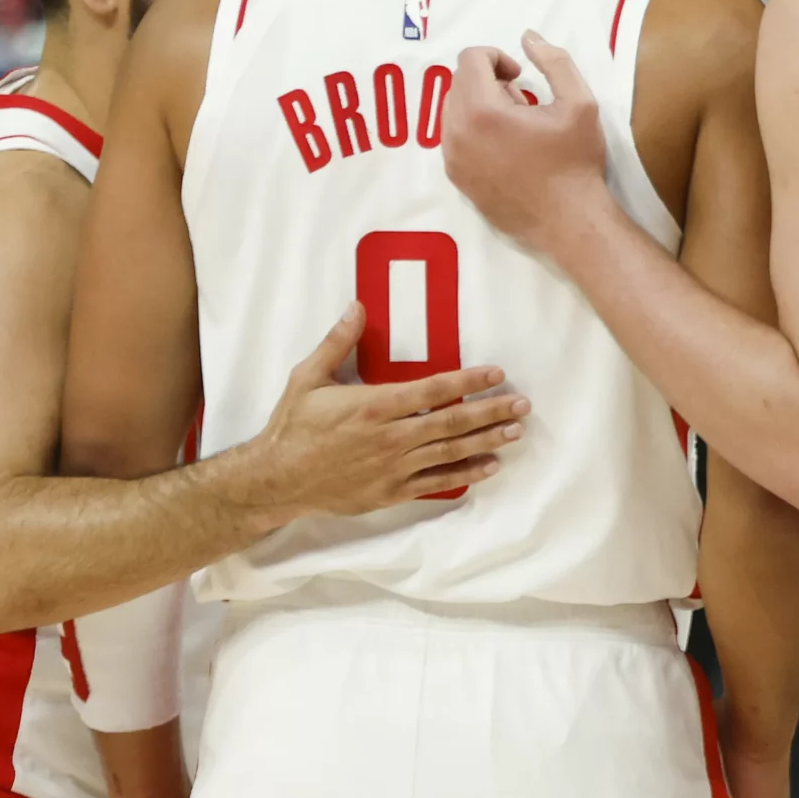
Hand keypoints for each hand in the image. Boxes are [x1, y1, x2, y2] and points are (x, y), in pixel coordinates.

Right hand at [230, 306, 527, 517]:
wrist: (276, 480)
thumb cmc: (292, 426)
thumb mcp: (308, 377)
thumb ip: (338, 342)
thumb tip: (358, 306)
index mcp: (374, 406)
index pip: (433, 390)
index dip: (468, 381)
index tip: (496, 373)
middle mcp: (390, 437)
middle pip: (452, 423)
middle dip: (491, 412)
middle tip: (522, 404)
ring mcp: (393, 468)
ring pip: (450, 453)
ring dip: (487, 441)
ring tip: (516, 432)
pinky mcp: (391, 491)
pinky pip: (436, 483)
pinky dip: (465, 475)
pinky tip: (490, 466)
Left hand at [442, 33, 612, 254]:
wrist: (569, 223)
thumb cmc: (576, 163)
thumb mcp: (580, 104)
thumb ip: (555, 62)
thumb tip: (528, 37)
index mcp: (482, 110)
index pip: (470, 59)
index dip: (497, 58)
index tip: (521, 77)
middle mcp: (456, 132)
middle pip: (458, 82)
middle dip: (486, 81)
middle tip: (521, 101)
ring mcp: (452, 158)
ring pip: (452, 110)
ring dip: (479, 106)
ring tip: (514, 126)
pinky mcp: (456, 178)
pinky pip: (453, 138)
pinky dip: (474, 131)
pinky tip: (505, 149)